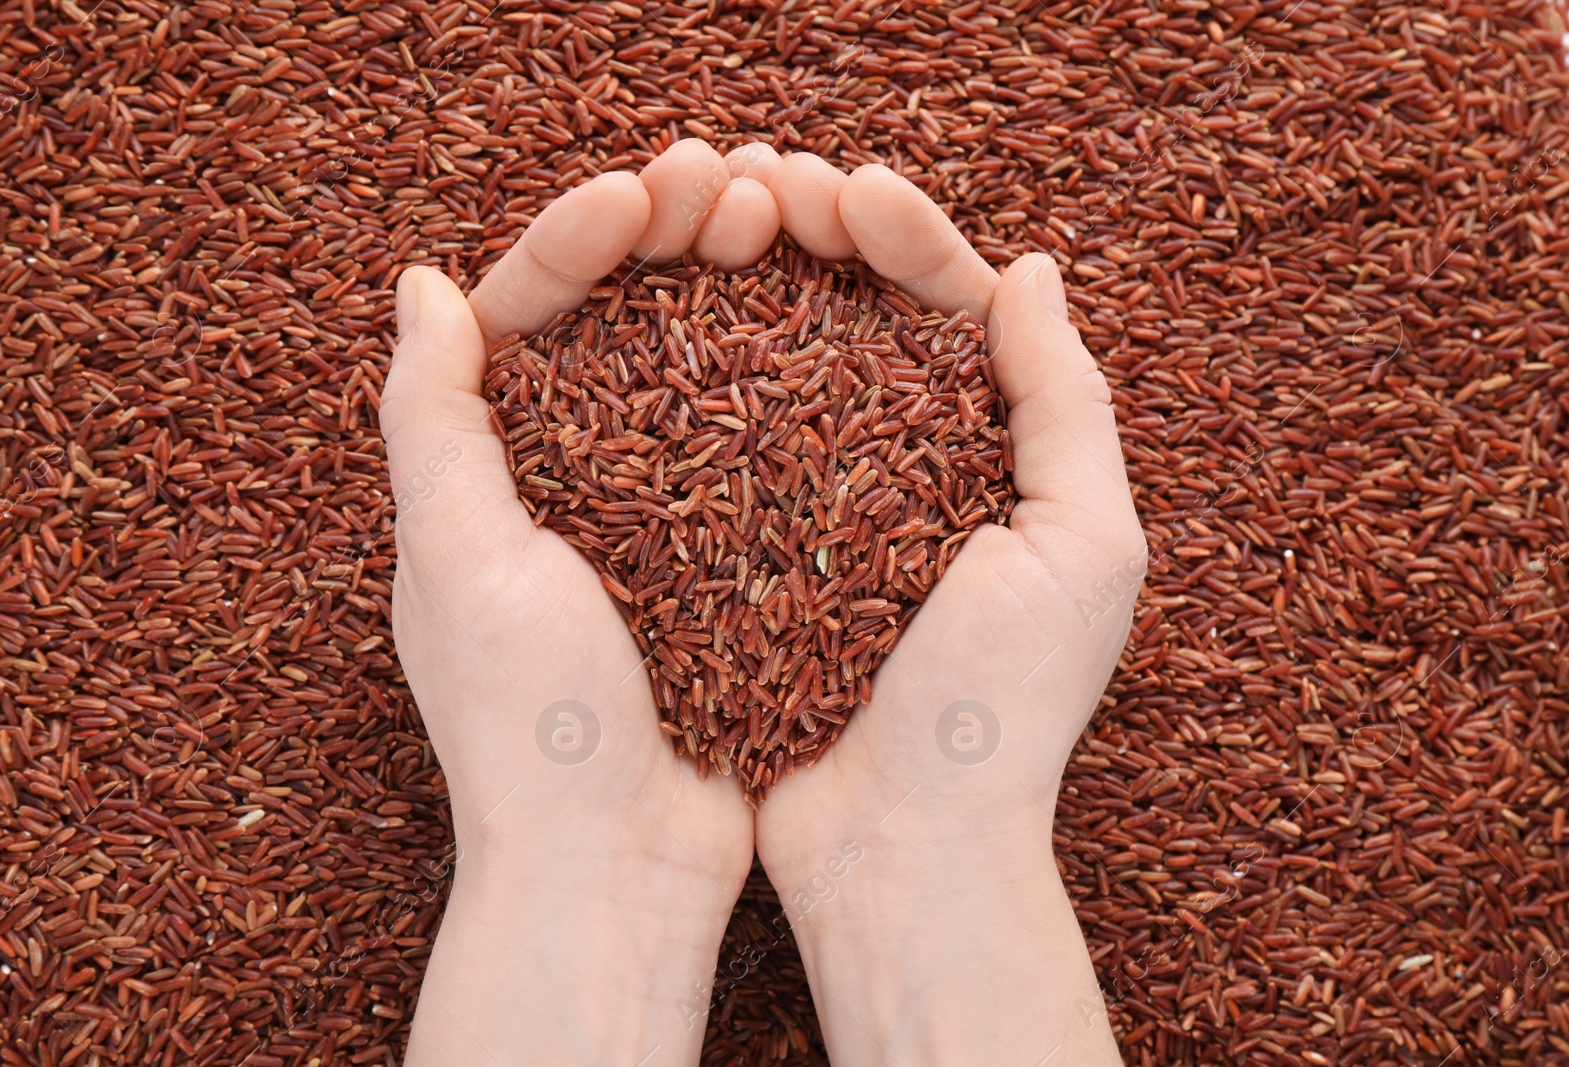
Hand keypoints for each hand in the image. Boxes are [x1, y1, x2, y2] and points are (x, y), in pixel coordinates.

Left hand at [380, 139, 778, 1065]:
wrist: (620, 864)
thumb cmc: (528, 723)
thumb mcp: (457, 560)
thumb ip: (433, 421)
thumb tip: (422, 283)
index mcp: (494, 467)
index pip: (532, 312)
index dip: (581, 237)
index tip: (643, 190)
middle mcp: (576, 479)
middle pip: (626, 324)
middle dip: (673, 241)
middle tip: (738, 181)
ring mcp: (664, 515)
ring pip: (703, 368)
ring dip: (741, 289)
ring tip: (792, 222)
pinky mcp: (736, 554)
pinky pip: (764, 443)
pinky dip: (792, 378)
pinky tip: (835, 323)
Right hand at [754, 159, 1141, 1064]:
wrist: (900, 850)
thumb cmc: (1001, 709)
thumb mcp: (1082, 547)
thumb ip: (1066, 403)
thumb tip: (1031, 268)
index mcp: (991, 453)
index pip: (949, 308)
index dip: (903, 235)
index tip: (845, 190)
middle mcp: (902, 468)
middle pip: (853, 317)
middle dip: (810, 234)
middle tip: (755, 179)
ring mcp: (817, 507)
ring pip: (776, 363)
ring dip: (745, 283)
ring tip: (702, 221)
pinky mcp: (745, 551)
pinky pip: (717, 444)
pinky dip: (692, 376)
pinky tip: (656, 322)